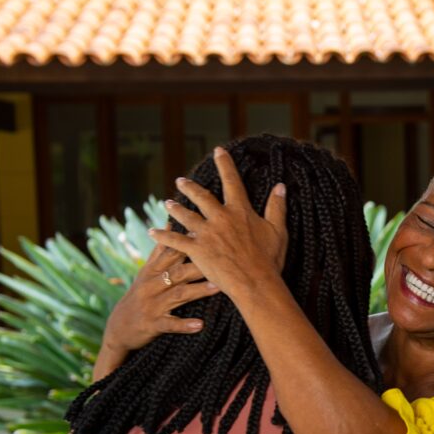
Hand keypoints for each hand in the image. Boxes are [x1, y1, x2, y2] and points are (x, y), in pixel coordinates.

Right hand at [96, 240, 217, 378]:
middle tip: (221, 259)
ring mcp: (153, 305)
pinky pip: (170, 325)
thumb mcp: (146, 272)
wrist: (119, 328)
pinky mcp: (153, 324)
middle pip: (177, 272)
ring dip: (197, 291)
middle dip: (198, 265)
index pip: (171, 253)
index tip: (208, 234)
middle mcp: (152, 285)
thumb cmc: (139, 296)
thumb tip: (170, 224)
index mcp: (152, 271)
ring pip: (177, 295)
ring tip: (217, 287)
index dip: (188, 243)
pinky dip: (184, 325)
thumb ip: (160, 250)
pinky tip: (200, 325)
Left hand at [149, 147, 287, 300]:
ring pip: (185, 216)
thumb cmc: (269, 259)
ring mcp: (206, 233)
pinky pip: (175, 240)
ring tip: (167, 204)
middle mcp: (220, 217)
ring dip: (175, 209)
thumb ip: (277, 206)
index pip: (232, 181)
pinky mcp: (196, 249)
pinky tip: (152, 232)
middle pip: (201, 197)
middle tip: (180, 181)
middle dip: (190, 187)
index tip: (218, 151)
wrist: (255, 282)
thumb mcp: (278, 230)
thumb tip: (281, 186)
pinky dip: (163, 236)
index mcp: (240, 211)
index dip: (225, 164)